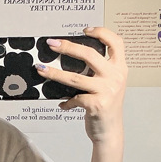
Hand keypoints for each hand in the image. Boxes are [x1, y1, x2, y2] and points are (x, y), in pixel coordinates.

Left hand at [35, 27, 126, 143]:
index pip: (116, 43)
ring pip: (75, 77)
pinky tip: (62, 104)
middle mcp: (115, 77)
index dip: (102, 32)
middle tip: (52, 44)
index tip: (85, 30)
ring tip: (41, 69)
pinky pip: (75, 98)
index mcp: (119, 68)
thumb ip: (98, 71)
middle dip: (68, 47)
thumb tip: (71, 58)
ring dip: (54, 73)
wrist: (110, 131)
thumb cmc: (106, 106)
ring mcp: (107, 90)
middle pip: (90, 55)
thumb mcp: (108, 85)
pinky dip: (66, 101)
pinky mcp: (97, 104)